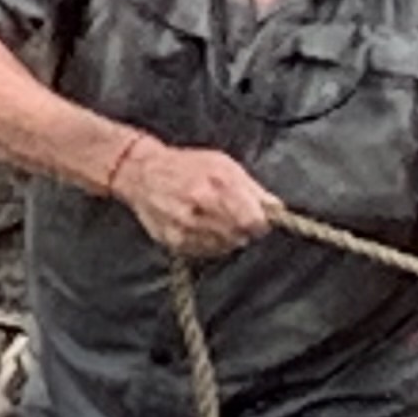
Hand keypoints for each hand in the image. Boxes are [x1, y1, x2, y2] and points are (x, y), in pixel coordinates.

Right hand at [111, 137, 272, 259]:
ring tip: (217, 220)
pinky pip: (206, 252)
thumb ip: (252, 188)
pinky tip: (205, 228)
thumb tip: (276, 208)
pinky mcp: (174, 242)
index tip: (259, 217)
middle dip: (244, 229)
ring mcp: (185, 228)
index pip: (253, 220)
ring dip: (228, 237)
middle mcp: (200, 207)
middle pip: (240, 235)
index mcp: (216, 185)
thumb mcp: (223, 164)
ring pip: (225, 247)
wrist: (141, 174)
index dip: (260, 221)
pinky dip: (212, 244)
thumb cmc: (186, 166)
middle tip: (236, 217)